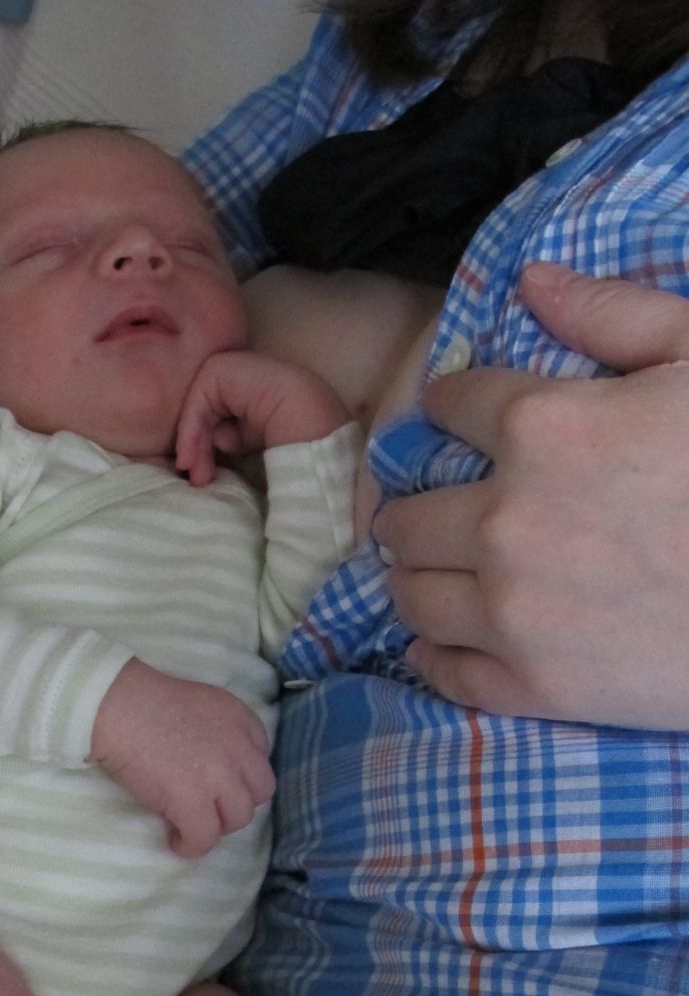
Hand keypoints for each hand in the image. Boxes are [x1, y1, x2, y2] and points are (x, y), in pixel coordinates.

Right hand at [90, 658, 273, 856]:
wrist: (117, 707)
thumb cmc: (143, 701)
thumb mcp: (198, 703)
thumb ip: (217, 730)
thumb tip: (210, 767)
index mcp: (239, 719)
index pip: (260, 758)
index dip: (240, 776)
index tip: (219, 783)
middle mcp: (238, 748)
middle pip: (259, 791)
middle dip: (236, 802)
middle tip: (207, 806)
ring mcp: (218, 776)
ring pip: (239, 818)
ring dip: (217, 825)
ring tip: (191, 824)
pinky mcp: (193, 800)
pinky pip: (205, 837)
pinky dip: (192, 845)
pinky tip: (177, 841)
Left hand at [175, 349, 349, 486]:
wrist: (311, 431)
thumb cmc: (292, 446)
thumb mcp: (251, 445)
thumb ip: (227, 438)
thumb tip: (194, 453)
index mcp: (257, 394)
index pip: (216, 418)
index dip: (204, 447)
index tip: (201, 478)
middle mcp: (245, 379)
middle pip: (204, 412)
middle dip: (195, 447)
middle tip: (197, 479)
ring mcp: (235, 369)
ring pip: (197, 406)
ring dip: (191, 441)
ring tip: (194, 470)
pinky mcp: (223, 366)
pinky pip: (197, 397)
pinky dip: (190, 427)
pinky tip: (192, 452)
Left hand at [377, 263, 688, 728]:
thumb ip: (615, 315)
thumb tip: (533, 280)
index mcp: (543, 428)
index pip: (450, 406)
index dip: (451, 408)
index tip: (455, 420)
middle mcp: (505, 521)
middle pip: (408, 514)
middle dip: (415, 506)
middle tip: (430, 512)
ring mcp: (511, 611)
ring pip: (410, 593)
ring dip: (414, 577)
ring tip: (433, 572)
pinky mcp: (530, 685)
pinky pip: (444, 671)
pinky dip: (432, 655)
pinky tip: (440, 642)